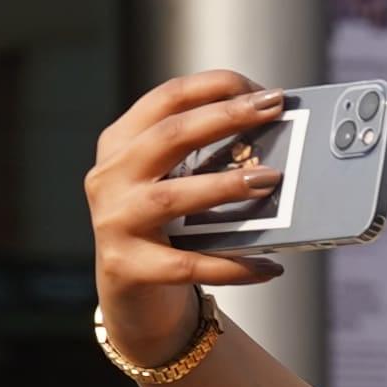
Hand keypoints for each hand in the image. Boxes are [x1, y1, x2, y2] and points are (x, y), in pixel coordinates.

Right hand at [85, 70, 287, 363]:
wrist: (133, 298)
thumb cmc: (167, 231)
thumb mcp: (176, 184)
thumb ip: (207, 160)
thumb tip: (276, 142)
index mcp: (121, 144)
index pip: (165, 100)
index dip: (214, 87)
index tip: (262, 89)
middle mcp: (110, 177)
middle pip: (168, 136)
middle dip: (225, 118)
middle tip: (273, 110)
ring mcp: (114, 222)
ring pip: (172, 198)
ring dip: (225, 186)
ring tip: (270, 180)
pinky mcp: (127, 267)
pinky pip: (188, 265)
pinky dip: (232, 266)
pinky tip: (269, 267)